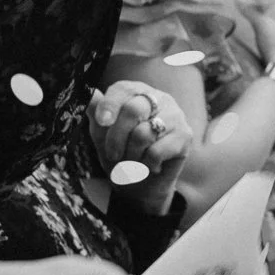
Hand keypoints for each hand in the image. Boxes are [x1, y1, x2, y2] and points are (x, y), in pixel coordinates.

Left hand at [90, 83, 193, 214]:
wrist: (140, 184)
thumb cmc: (120, 153)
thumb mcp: (101, 133)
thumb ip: (96, 112)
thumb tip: (89, 93)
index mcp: (138, 93)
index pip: (124, 89)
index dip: (110, 104)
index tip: (101, 121)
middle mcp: (160, 99)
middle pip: (133, 110)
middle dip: (116, 138)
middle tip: (113, 155)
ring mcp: (176, 115)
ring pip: (143, 133)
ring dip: (131, 155)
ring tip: (133, 162)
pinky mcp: (185, 135)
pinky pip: (156, 151)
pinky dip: (146, 164)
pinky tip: (150, 166)